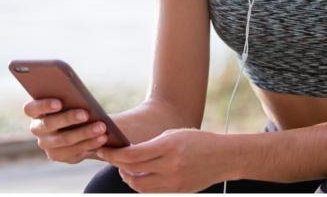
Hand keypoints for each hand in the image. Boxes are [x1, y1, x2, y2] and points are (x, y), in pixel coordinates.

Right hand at [23, 98, 108, 163]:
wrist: (74, 127)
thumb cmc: (70, 106)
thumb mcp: (66, 101)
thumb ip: (67, 97)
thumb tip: (78, 93)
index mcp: (35, 112)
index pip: (30, 108)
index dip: (43, 105)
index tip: (59, 103)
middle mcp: (37, 129)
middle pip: (49, 124)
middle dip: (68, 118)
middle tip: (86, 114)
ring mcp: (46, 144)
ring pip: (64, 139)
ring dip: (85, 133)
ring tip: (101, 127)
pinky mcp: (58, 155)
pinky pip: (74, 150)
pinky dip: (90, 143)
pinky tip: (102, 138)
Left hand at [97, 128, 229, 192]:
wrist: (223, 157)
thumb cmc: (197, 141)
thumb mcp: (173, 135)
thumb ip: (151, 145)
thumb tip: (128, 154)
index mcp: (168, 146)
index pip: (132, 155)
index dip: (114, 155)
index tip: (103, 150)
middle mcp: (170, 166)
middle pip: (132, 172)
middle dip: (117, 165)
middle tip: (111, 158)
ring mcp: (174, 182)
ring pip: (139, 185)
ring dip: (127, 177)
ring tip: (125, 168)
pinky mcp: (177, 191)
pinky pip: (151, 191)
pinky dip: (140, 184)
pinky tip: (138, 175)